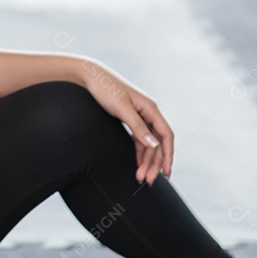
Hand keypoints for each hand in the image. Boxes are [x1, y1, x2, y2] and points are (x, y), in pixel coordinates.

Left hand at [74, 58, 173, 185]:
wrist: (88, 76)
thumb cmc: (105, 89)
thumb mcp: (122, 109)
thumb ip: (138, 127)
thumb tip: (154, 144)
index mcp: (150, 108)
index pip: (166, 135)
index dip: (168, 155)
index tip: (166, 173)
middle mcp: (148, 112)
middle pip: (157, 142)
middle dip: (154, 163)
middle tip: (147, 181)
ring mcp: (139, 115)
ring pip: (148, 142)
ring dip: (146, 160)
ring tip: (140, 177)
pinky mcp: (129, 117)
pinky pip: (139, 138)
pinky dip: (139, 152)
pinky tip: (137, 164)